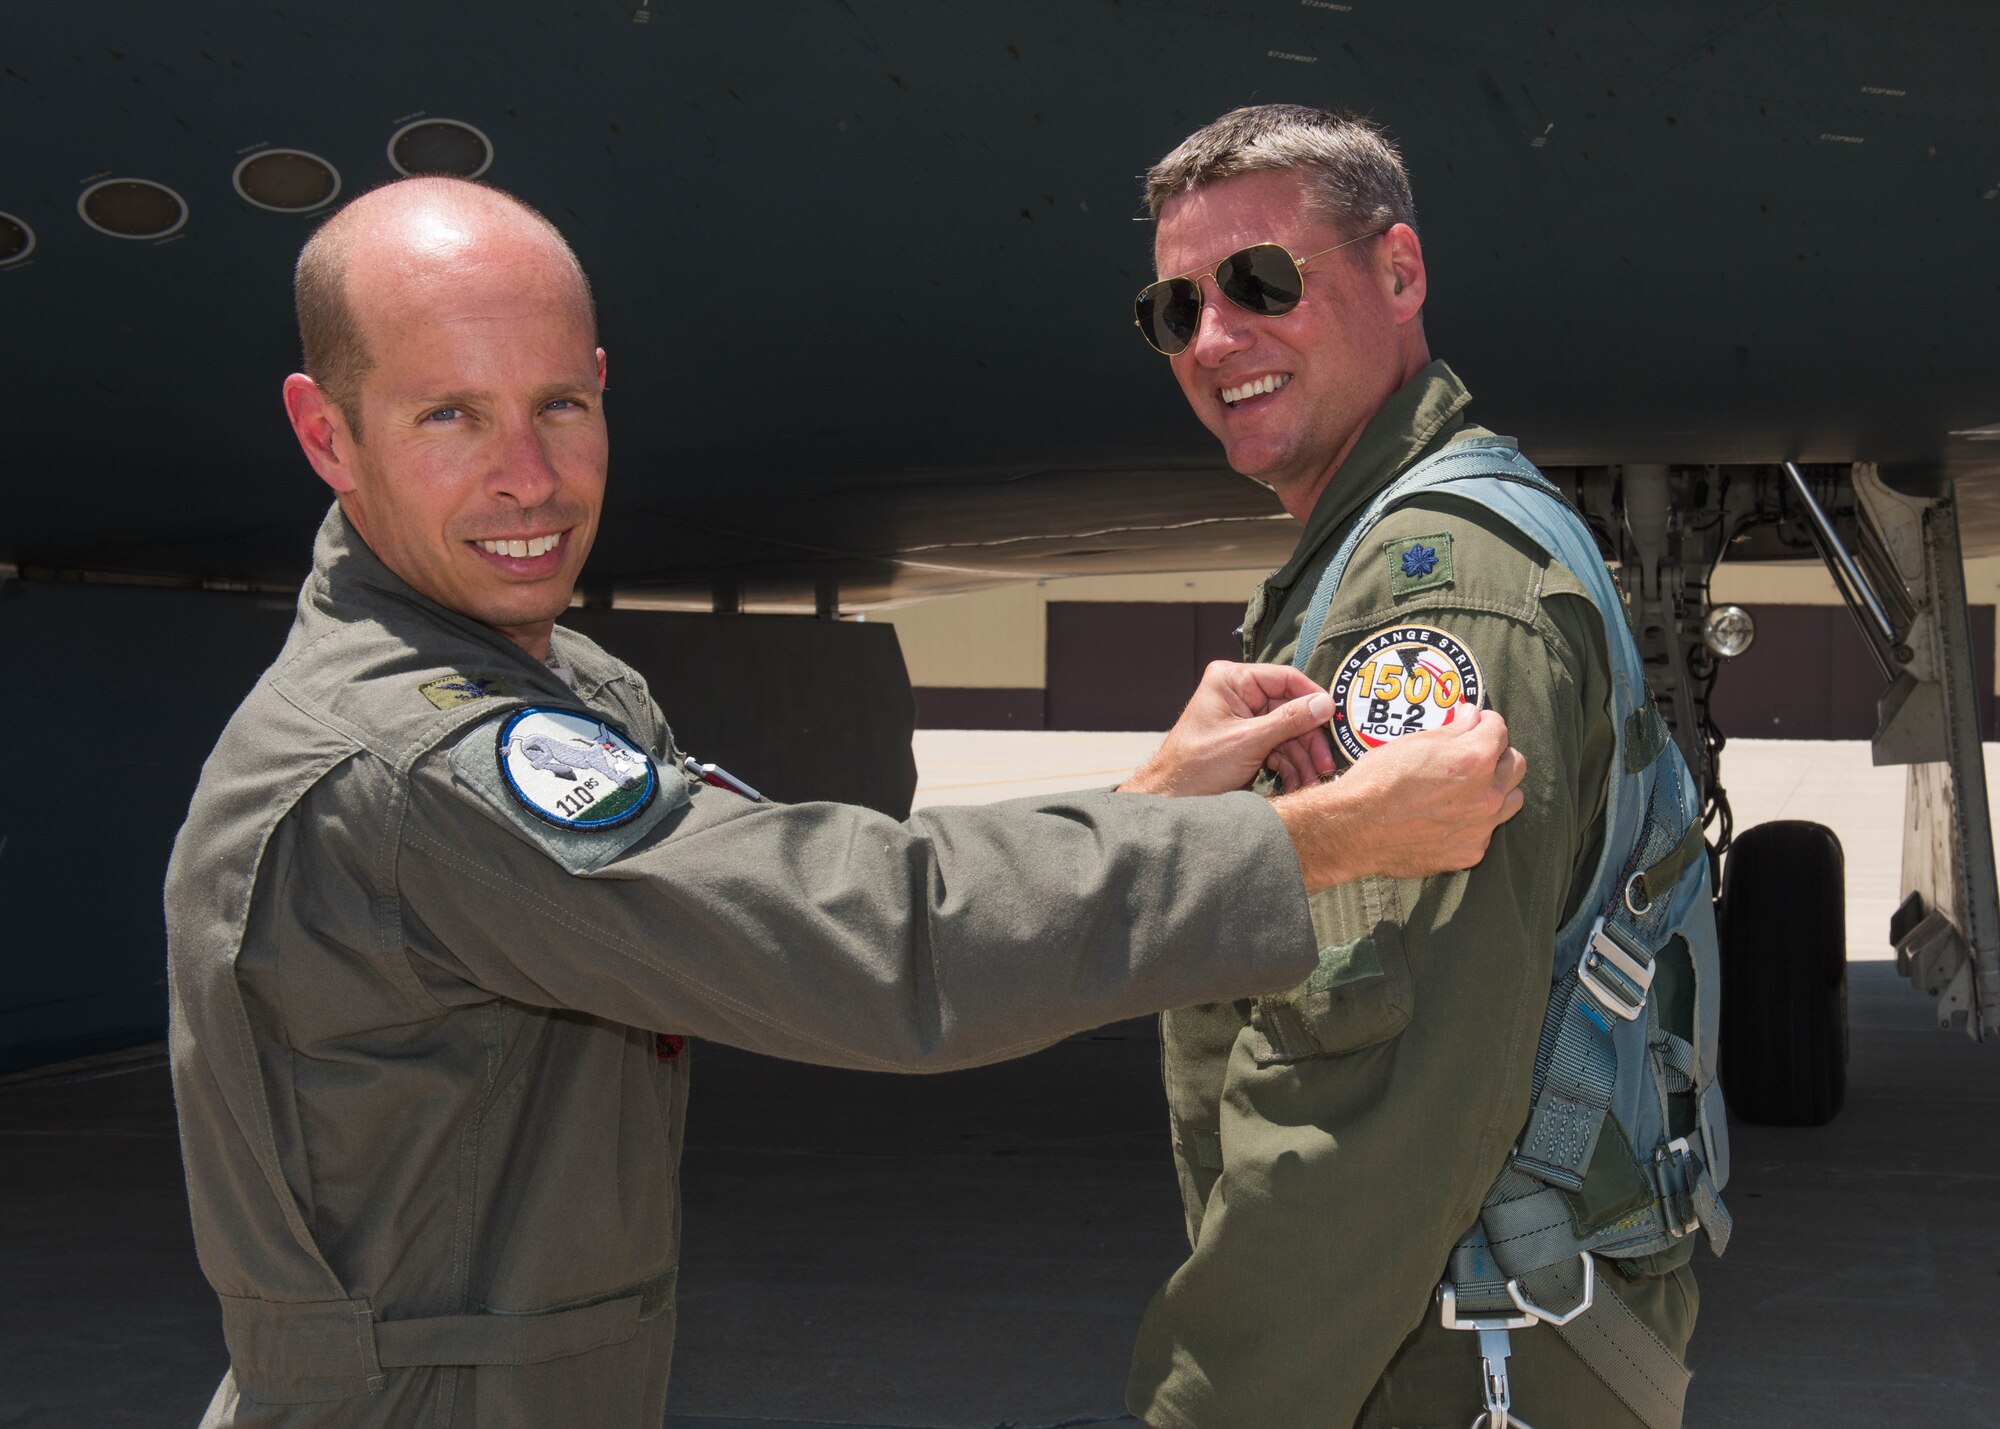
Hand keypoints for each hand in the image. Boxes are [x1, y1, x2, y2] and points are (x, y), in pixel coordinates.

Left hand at [1121, 661, 1338, 796]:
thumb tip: (1325, 703)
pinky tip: (1298, 783)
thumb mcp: (1248, 741)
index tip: (1334, 718)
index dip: (1312, 697)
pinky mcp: (1245, 741)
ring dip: (1302, 757)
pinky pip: (1276, 747)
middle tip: (1325, 762)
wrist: (1171, 800)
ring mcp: (1242, 718)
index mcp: (1231, 680)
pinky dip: (1289, 765)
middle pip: (1289, 708)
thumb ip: (1289, 720)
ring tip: (1315, 779)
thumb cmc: (1196, 766)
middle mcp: (1238, 694)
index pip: (1284, 678)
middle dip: (1308, 738)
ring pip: (1286, 731)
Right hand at [1272, 707, 1526, 892]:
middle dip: (1497, 755)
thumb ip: (1453, 730)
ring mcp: (1482, 826)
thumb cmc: (1378, 781)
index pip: (1499, 728)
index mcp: (1476, 758)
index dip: (1483, 721)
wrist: (1355, 828)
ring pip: (1511, 800)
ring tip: (1467, 789)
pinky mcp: (1470, 852)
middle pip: (1516, 764)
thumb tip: (1472, 717)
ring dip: (1496, 790)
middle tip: (1472, 755)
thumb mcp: (1413, 742)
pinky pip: (1486, 831)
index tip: (1473, 724)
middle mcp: (1487, 793)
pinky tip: (1448, 818)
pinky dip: (1474, 822)